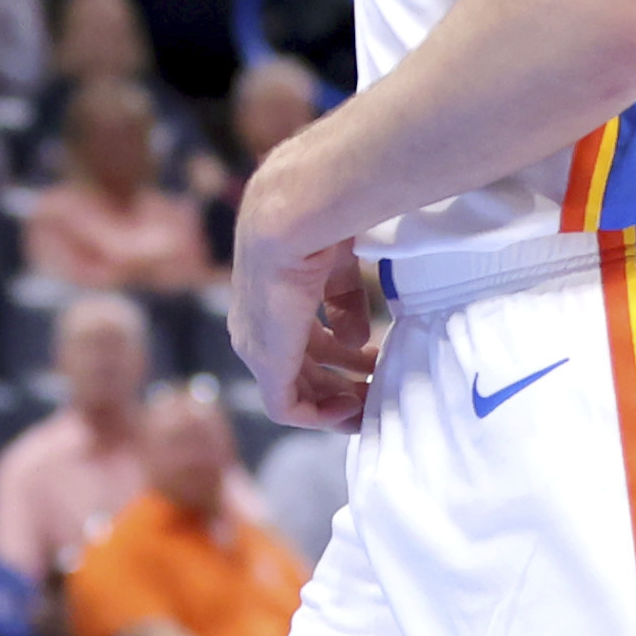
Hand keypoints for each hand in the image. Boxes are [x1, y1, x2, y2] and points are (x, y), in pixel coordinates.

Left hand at [229, 129, 362, 423]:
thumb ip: (344, 304)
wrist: (291, 219)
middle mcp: (256, 326)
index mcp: (270, 300)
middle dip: (342, 384)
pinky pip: (287, 407)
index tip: (375, 362)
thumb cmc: (316, 227)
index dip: (339, 358)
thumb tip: (356, 340)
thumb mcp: (335, 270)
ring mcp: (256, 346)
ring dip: (335, 402)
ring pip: (295, 393)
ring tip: (372, 401)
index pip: (301, 342)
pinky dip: (320, 415)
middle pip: (300, 372)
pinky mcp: (264, 362)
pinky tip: (351, 407)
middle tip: (378, 390)